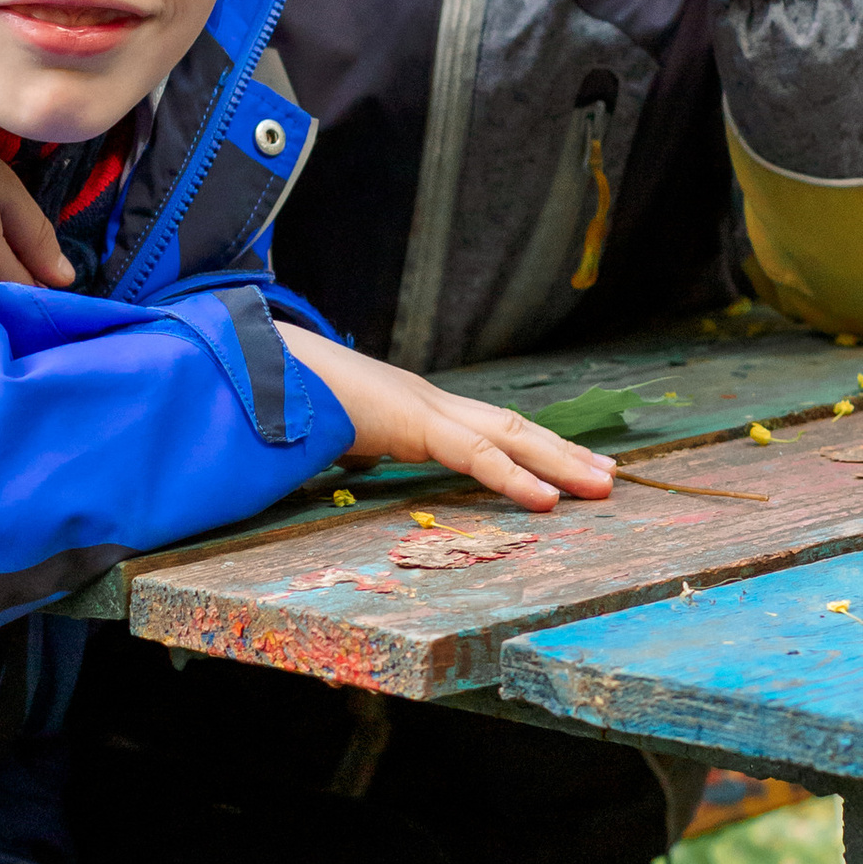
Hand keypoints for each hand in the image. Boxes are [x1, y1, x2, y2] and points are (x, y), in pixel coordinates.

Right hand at [278, 326, 615, 509]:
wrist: (254, 364)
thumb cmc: (283, 400)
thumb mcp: (329, 436)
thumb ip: (348, 453)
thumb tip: (338, 474)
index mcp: (412, 407)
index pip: (486, 427)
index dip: (530, 448)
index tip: (567, 467)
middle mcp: (428, 401)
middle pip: (513, 427)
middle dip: (564, 453)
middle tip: (608, 477)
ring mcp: (423, 405)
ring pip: (509, 434)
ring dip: (558, 462)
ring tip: (600, 485)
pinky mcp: (412, 419)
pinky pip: (473, 452)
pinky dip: (513, 476)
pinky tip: (545, 498)